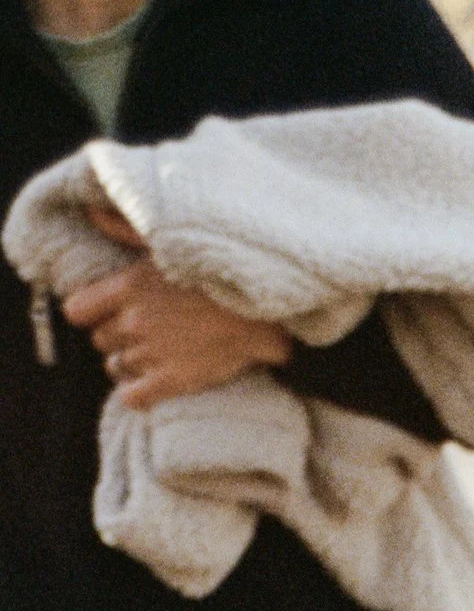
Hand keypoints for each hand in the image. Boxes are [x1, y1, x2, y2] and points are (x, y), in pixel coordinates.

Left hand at [62, 208, 290, 410]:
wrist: (259, 314)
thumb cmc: (214, 274)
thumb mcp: (167, 242)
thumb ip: (124, 228)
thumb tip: (91, 213)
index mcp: (127, 286)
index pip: (77, 311)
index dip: (89, 313)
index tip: (105, 312)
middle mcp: (133, 322)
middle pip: (100, 340)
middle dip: (115, 337)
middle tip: (141, 332)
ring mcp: (152, 354)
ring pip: (116, 367)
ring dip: (129, 363)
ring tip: (152, 355)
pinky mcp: (172, 381)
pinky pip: (132, 397)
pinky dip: (136, 394)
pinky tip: (149, 385)